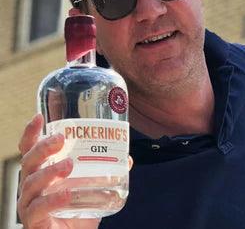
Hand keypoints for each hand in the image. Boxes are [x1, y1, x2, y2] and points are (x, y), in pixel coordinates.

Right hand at [17, 113, 99, 228]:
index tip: (39, 117)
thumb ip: (106, 170)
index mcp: (42, 171)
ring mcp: (29, 203)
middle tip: (61, 139)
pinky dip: (52, 200)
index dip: (31, 133)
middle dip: (42, 147)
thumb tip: (126, 158)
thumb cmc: (76, 210)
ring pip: (30, 183)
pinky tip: (66, 194)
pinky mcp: (33, 222)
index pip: (30, 149)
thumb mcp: (91, 186)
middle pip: (28, 161)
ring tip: (69, 165)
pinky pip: (37, 209)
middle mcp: (31, 185)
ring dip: (49, 172)